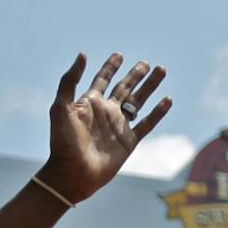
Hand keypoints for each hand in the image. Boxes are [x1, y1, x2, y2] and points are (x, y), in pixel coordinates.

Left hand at [41, 53, 172, 202]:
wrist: (71, 173)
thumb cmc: (62, 142)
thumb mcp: (60, 107)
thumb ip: (69, 80)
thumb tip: (82, 55)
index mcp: (90, 102)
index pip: (103, 79)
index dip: (110, 67)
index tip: (119, 55)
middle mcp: (106, 112)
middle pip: (125, 87)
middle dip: (135, 75)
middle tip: (146, 62)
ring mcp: (119, 126)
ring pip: (138, 101)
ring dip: (150, 86)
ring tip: (161, 70)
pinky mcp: (128, 142)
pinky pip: (147, 124)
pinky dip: (158, 112)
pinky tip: (167, 100)